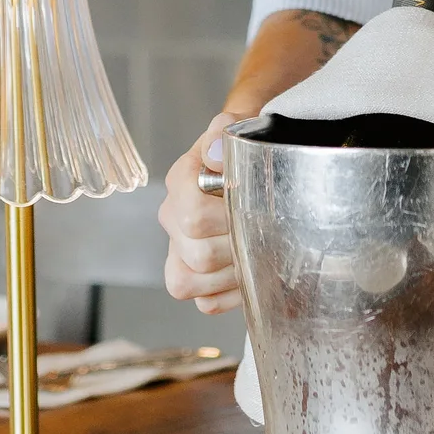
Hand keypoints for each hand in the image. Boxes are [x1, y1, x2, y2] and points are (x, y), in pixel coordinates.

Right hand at [161, 118, 242, 308]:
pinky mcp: (191, 278)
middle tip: (261, 233)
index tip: (253, 207)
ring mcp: (177, 252)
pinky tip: (247, 273)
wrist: (243, 165)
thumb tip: (216, 153)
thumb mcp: (236, 130)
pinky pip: (204, 303)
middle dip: (236, 248)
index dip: (228, 220)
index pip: (193, 216)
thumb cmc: (240, 151)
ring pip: (192, 283)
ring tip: (254, 252)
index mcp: (180, 182)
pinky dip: (229, 294)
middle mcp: (172, 219)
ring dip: (231, 273)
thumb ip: (223, 133)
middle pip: (198, 255)